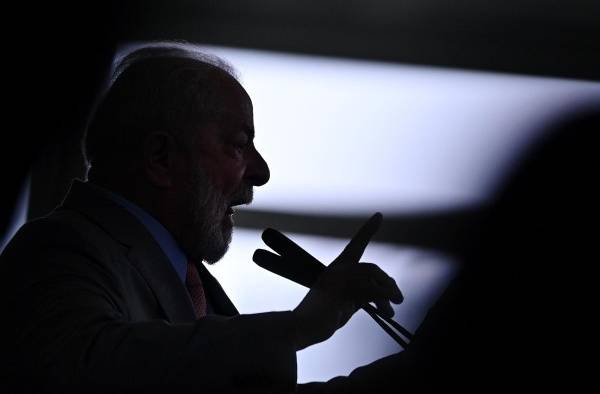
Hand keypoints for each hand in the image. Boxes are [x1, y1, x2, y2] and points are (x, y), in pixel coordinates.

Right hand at [291, 213, 402, 349]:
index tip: (379, 215)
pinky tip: (387, 312)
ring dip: (388, 293)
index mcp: (335, 270)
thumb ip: (361, 296)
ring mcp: (337, 278)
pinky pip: (372, 290)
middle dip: (387, 283)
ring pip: (372, 276)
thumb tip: (387, 298)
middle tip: (398, 299)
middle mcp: (337, 269)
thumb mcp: (345, 303)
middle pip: (371, 268)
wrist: (299, 327)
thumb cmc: (320, 320)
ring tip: (390, 311)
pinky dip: (384, 299)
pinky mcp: (340, 289)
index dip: (368, 230)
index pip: (355, 245)